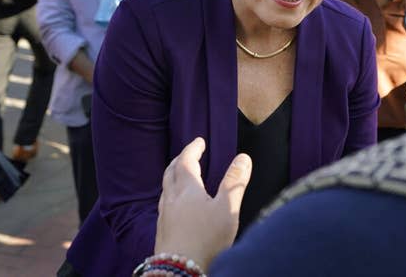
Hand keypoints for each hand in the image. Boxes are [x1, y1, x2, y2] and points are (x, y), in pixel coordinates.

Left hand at [155, 137, 251, 270]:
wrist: (180, 271)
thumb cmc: (206, 239)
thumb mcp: (228, 208)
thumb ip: (235, 182)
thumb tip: (243, 157)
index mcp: (187, 189)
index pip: (187, 161)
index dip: (192, 149)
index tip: (199, 141)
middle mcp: (172, 199)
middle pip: (171, 173)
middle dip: (180, 160)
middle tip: (189, 154)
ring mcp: (165, 216)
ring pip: (166, 189)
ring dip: (173, 177)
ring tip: (181, 176)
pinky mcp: (162, 232)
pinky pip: (165, 205)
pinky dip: (171, 195)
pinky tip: (177, 207)